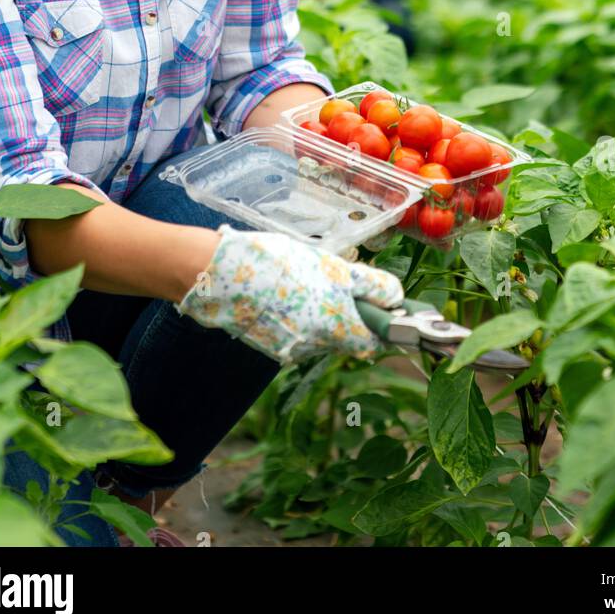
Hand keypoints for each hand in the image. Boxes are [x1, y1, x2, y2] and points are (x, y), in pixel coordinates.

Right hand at [176, 224, 404, 363]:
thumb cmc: (279, 264)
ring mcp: (289, 349)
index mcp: (336, 330)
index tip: (387, 305)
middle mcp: (315, 348)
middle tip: (341, 279)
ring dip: (323, 311)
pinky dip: (299, 313)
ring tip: (306, 277)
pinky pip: (297, 331)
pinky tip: (286, 288)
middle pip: (347, 336)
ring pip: (321, 332)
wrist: (218, 273)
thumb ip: (367, 285)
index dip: (385, 324)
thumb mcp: (333, 266)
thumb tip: (396, 298)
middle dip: (350, 311)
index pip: (375, 341)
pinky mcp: (269, 344)